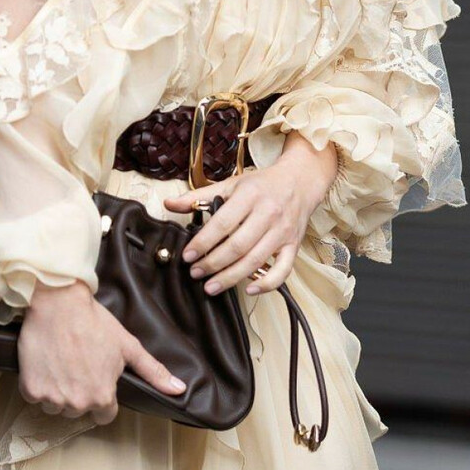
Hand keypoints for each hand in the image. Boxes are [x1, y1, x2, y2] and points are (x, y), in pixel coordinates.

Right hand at [18, 279, 185, 423]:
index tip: (94, 377)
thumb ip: (153, 372)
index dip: (101, 396)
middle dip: (78, 392)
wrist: (58, 303)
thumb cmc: (95, 322)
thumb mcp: (128, 346)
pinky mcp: (30, 390)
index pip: (104, 415)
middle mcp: (77, 403)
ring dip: (56, 390)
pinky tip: (45, 363)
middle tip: (77, 364)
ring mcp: (52, 398)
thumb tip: (180, 390)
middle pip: (78, 410)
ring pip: (55, 405)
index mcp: (102, 397)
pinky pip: (35, 397)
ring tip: (60, 362)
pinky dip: (37, 383)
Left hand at [162, 132, 339, 295]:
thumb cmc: (262, 185)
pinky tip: (249, 289)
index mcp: (250, 195)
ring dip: (231, 277)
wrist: (301, 180)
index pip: (223, 224)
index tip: (187, 256)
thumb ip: (198, 196)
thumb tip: (169, 204)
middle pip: (238, 246)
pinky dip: (267, 284)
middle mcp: (268, 214)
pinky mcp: (294, 245)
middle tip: (196, 273)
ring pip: (255, 261)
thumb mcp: (230, 184)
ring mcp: (283, 232)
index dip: (203, 243)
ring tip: (210, 286)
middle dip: (213, 263)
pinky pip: (283, 270)